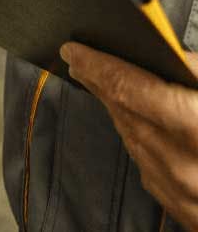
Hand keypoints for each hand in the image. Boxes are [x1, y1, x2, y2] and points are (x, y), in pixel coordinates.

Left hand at [62, 43, 197, 227]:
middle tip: (81, 59)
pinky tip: (135, 122)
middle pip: (124, 113)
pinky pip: (147, 166)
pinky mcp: (183, 209)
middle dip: (100, 82)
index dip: (97, 64)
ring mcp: (181, 192)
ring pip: (132, 140)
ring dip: (116, 109)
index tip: (74, 48)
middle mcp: (184, 165)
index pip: (130, 88)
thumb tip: (169, 57)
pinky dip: (138, 138)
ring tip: (102, 83)